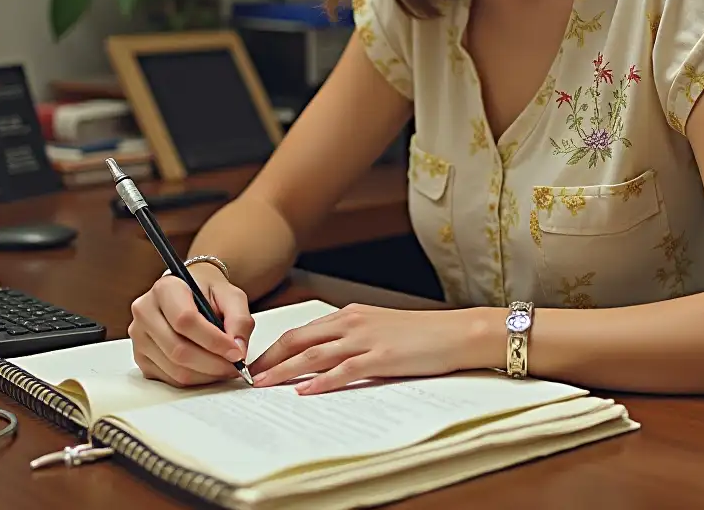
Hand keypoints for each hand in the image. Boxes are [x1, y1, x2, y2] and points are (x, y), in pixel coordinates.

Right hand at [128, 263, 254, 387]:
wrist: (190, 293)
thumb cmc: (209, 292)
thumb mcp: (231, 295)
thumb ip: (239, 319)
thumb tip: (238, 349)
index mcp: (165, 288)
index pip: (185, 320)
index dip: (213, 340)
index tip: (236, 352)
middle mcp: (145, 312)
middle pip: (178, 349)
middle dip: (212, 363)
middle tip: (235, 367)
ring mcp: (139, 337)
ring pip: (174, 368)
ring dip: (205, 375)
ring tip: (226, 369)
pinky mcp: (141, 358)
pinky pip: (169, 379)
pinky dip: (195, 380)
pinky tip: (210, 371)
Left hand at [248, 303, 500, 394]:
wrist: (454, 332)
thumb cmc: (421, 333)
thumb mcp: (380, 327)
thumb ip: (352, 336)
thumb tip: (325, 356)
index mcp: (351, 313)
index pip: (303, 329)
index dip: (276, 346)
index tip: (258, 361)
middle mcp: (353, 322)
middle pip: (300, 339)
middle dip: (271, 357)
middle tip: (249, 375)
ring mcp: (366, 339)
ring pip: (314, 354)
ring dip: (284, 370)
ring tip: (262, 384)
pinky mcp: (380, 358)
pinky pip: (343, 370)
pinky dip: (320, 381)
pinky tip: (304, 390)